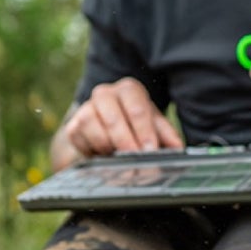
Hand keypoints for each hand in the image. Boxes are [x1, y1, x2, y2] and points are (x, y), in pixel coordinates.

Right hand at [54, 79, 182, 166]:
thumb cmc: (135, 125)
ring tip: (119, 157)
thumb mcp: (154, 127)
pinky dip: (92, 150)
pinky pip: (79, 139)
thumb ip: (167, 136)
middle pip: (113, 118)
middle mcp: (105, 94)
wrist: (106, 128)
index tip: (150, 150)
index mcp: (129, 90)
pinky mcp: (72, 126)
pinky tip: (103, 155)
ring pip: (92, 127)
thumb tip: (177, 148)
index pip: (137, 108)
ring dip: (107, 146)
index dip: (144, 131)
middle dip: (126, 142)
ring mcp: (86, 108)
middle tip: (135, 159)